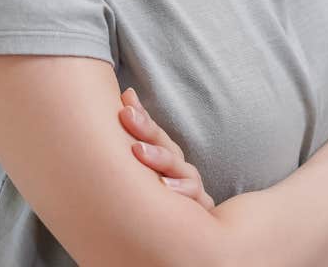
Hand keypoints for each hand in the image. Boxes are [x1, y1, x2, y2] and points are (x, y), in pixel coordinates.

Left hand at [118, 87, 214, 210]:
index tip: (125, 100)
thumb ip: (139, 138)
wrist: (195, 231)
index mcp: (167, 157)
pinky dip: (182, 191)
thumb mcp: (149, 170)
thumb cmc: (166, 198)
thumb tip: (125, 95)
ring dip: (159, 157)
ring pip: (178, 168)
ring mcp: (191, 185)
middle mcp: (180, 168)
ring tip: (138, 150)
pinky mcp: (202, 207)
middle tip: (126, 115)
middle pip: (164, 144)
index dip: (139, 114)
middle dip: (144, 128)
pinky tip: (166, 187)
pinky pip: (194, 198)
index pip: (152, 132)